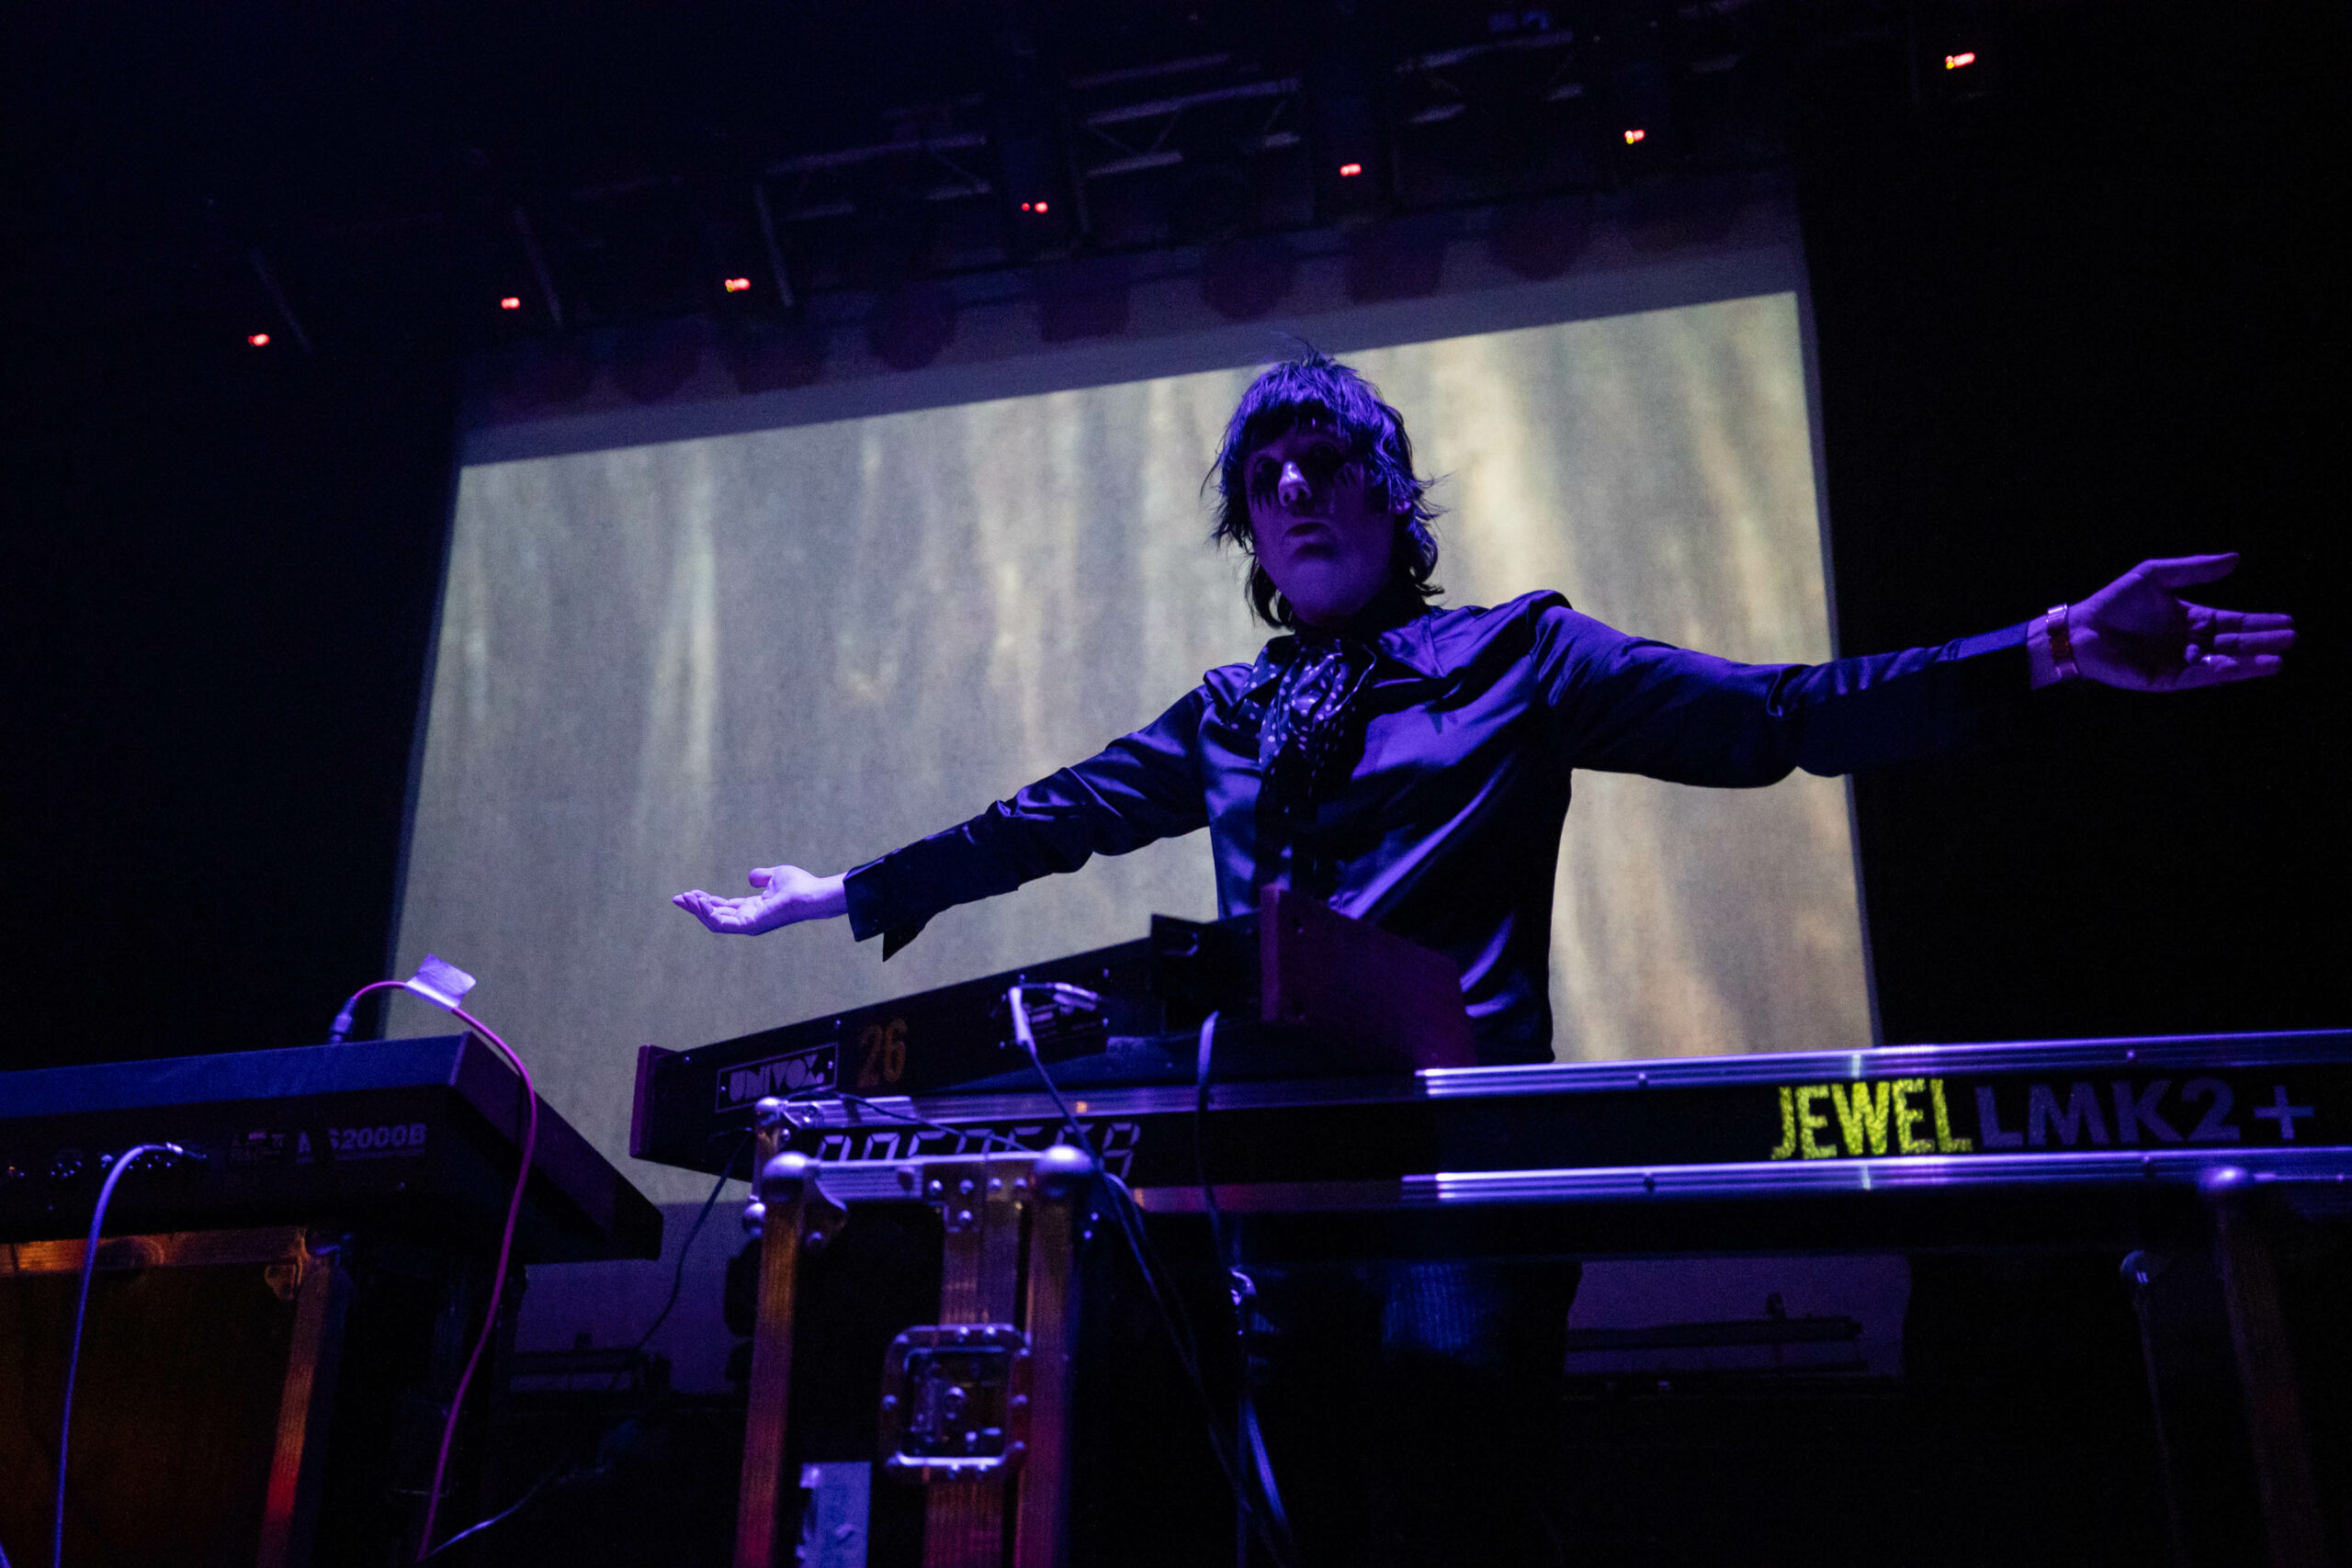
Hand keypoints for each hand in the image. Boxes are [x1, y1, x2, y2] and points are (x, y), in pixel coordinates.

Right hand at [672, 865, 847, 934]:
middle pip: (715, 916)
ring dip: (697, 911)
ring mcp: (748, 925)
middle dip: (695, 908)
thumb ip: (761, 876)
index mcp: (753, 909)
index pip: (723, 908)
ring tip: (684, 898)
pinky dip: (707, 912)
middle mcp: (748, 919)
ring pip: (714, 922)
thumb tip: (751, 876)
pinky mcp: (749, 925)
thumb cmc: (799, 885)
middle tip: (677, 898)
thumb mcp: (775, 876)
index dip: (705, 901)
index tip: (689, 893)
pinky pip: (721, 922)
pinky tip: (698, 900)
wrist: (811, 894)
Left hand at [2065, 553, 2294, 690]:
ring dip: (2248, 663)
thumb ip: (2195, 569)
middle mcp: (2190, 643)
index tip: (2287, 620)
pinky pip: (2195, 676)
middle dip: (2262, 642)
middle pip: (2234, 644)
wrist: (2080, 627)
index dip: (2259, 622)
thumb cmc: (2115, 601)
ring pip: (2220, 664)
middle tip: (2291, 639)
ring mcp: (2178, 662)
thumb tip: (2235, 558)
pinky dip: (2217, 672)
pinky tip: (2237, 666)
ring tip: (2276, 660)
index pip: (2233, 622)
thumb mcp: (2157, 575)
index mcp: (2192, 619)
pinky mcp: (2162, 679)